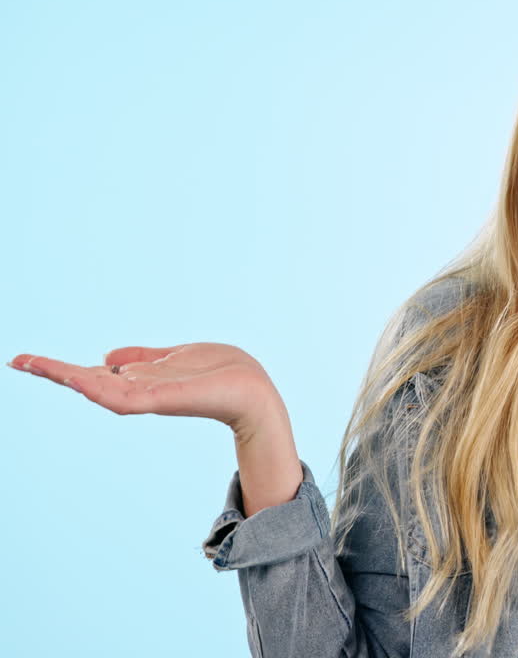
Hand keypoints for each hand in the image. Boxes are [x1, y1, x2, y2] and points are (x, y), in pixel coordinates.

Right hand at [7, 343, 287, 442]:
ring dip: (69, 377)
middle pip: (88, 382)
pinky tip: (83, 379)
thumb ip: (143, 358)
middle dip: (54, 372)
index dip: (60, 368)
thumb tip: (106, 358)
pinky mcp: (168, 400)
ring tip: (37, 365)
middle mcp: (140, 392)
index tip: (25, 360)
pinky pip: (129, 398)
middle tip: (18, 360)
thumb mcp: (175, 357)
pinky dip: (105, 390)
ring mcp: (151, 398)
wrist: (254, 391)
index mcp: (139, 381)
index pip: (91, 375)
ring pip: (101, 390)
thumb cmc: (221, 373)